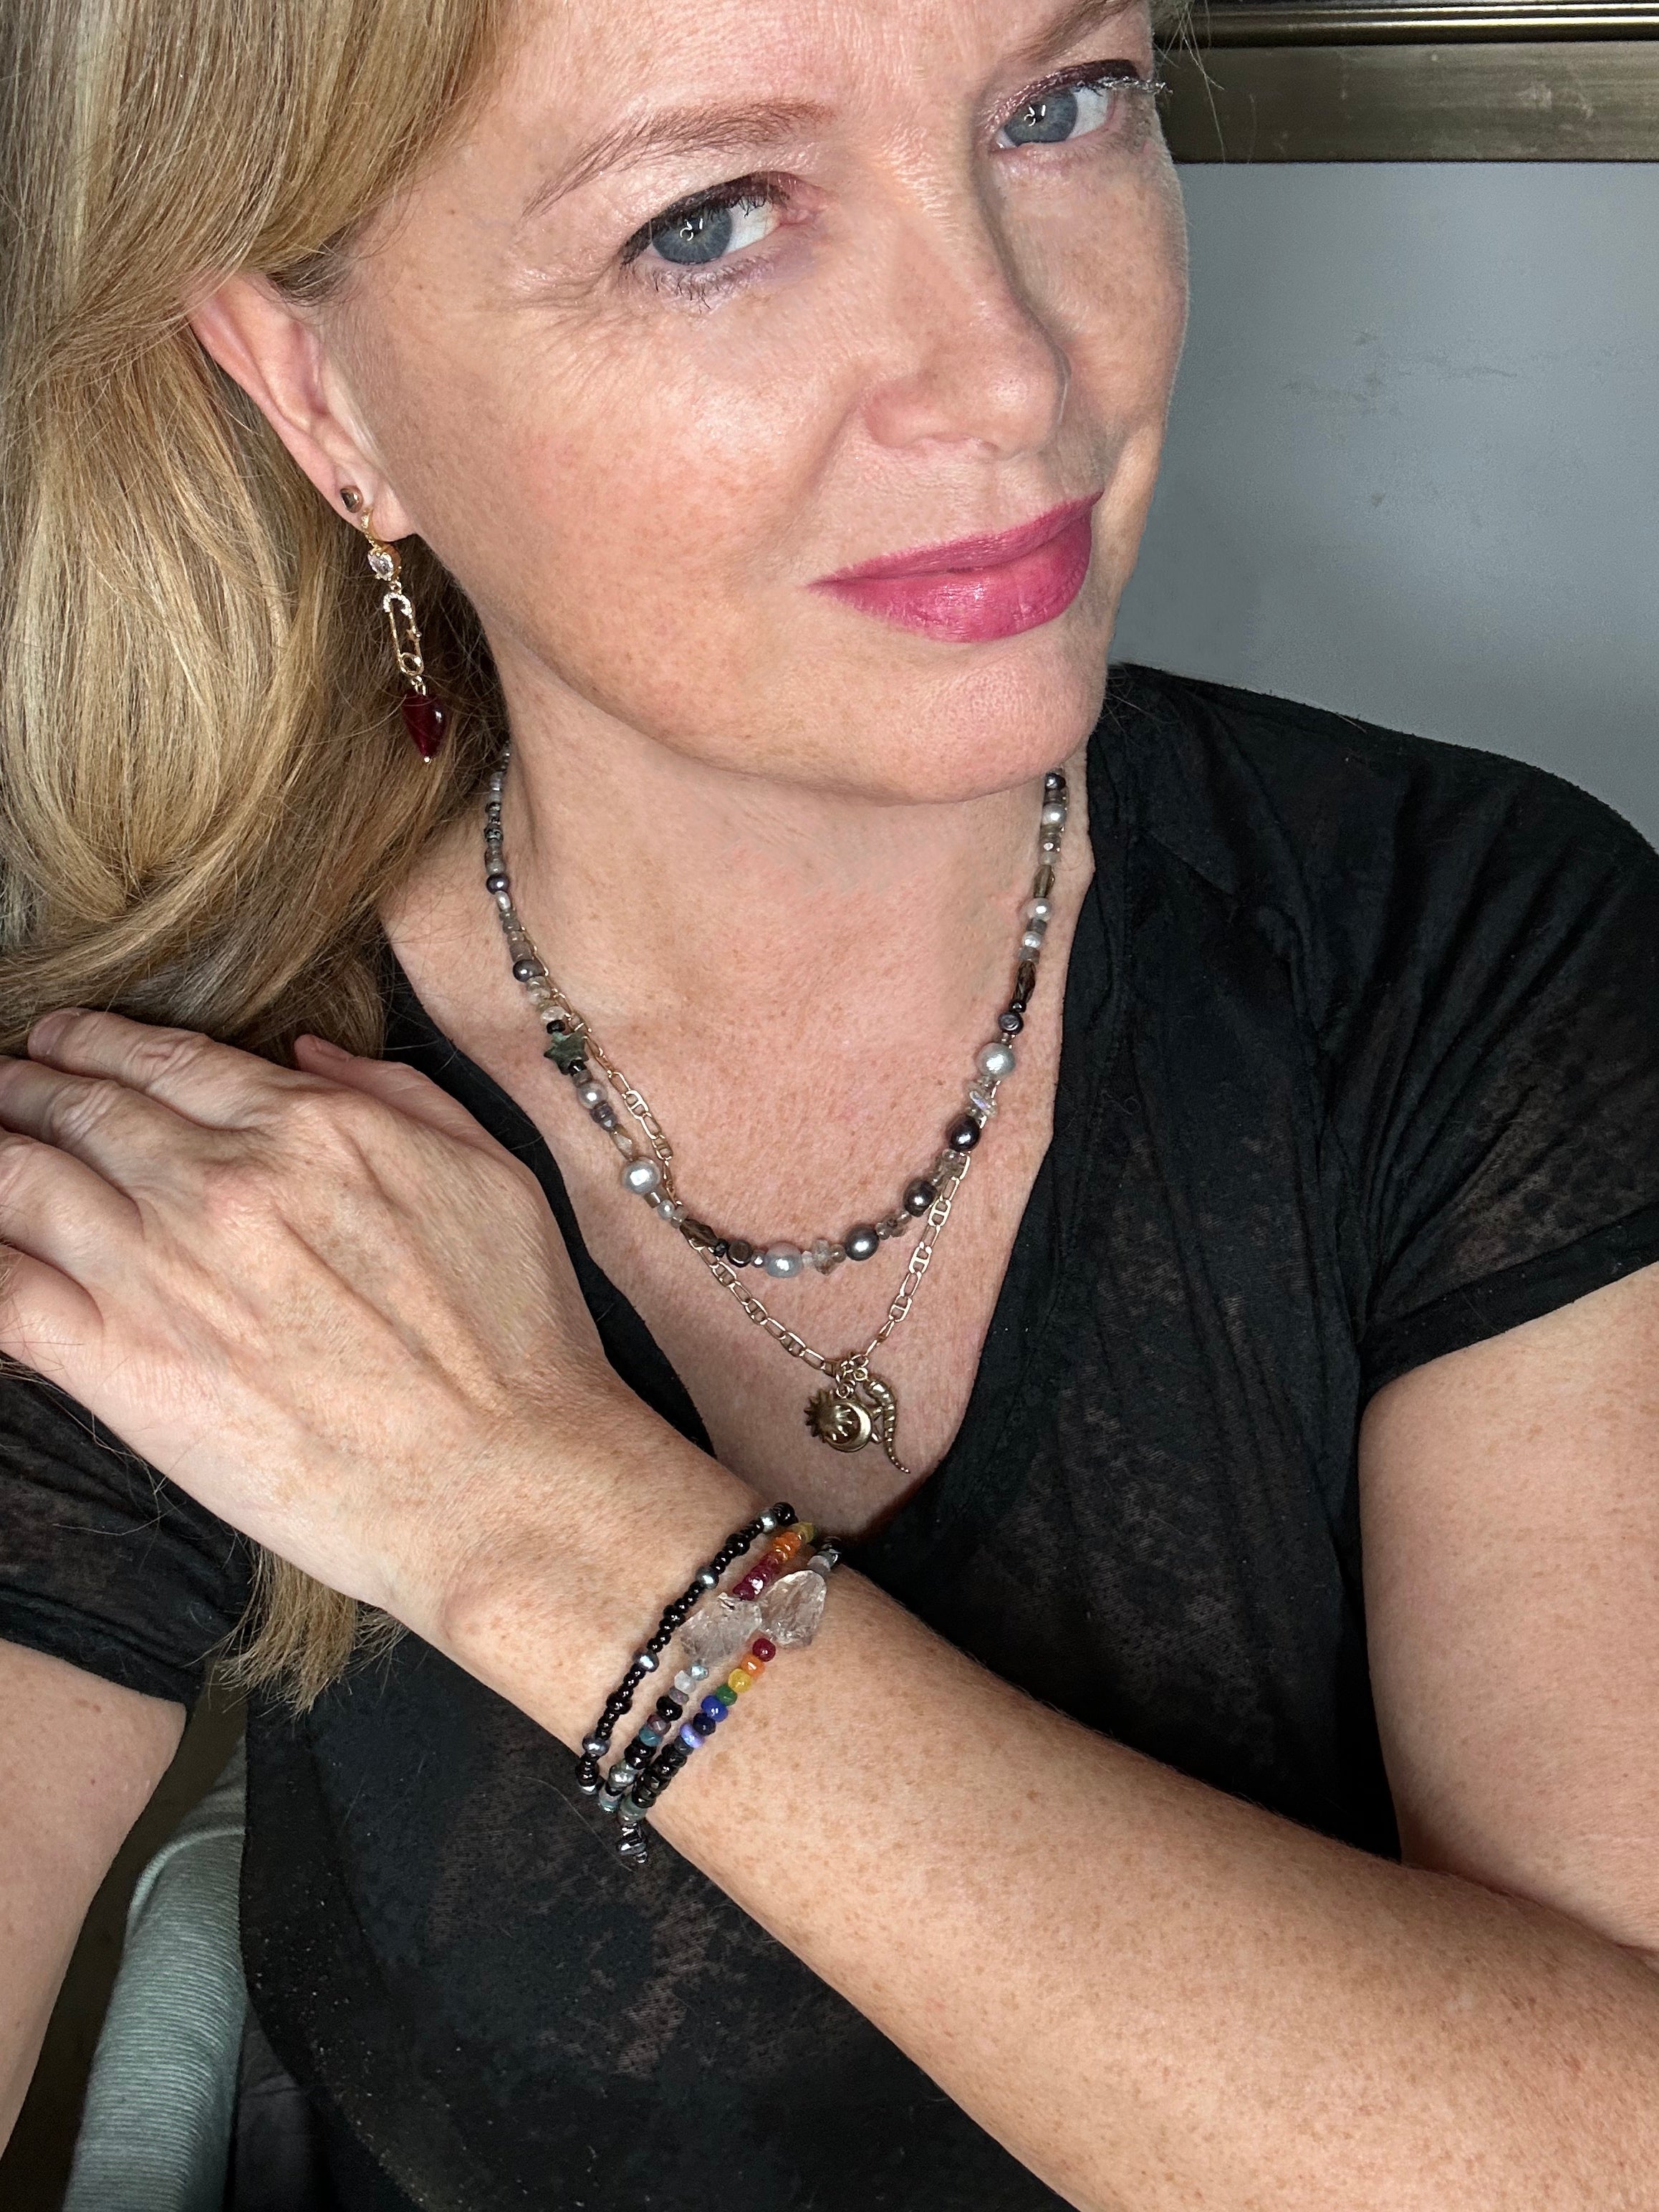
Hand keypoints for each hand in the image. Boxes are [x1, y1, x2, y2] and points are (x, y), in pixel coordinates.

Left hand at [0, 1009, 624, 1634]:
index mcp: (308, 1128)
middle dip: (25, 1089)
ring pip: (20, 1181)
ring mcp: (160, 1274)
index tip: (66, 1046)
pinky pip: (3, 1293)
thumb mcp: (490, 1175)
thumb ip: (396, 1095)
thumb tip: (304, 1054)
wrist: (501, 1480)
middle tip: (0, 1091)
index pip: (163, 1059)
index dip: (95, 1044)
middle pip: (78, 1108)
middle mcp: (219, 1183)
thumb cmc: (516, 1339)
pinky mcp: (122, 1369)